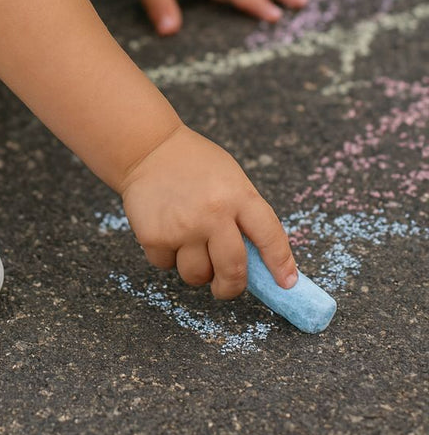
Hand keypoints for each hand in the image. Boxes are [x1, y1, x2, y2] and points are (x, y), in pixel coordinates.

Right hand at [120, 124, 297, 298]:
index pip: (269, 236)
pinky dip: (167, 255)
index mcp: (238, 195)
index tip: (286, 283)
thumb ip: (244, 215)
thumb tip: (256, 263)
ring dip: (195, 268)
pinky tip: (165, 229)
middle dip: (232, 286)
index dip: (280, 264)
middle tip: (226, 287)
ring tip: (187, 242)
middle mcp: (213, 213)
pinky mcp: (155, 236)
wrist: (147, 147)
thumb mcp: (230, 178)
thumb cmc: (194, 164)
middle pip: (233, 269)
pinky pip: (166, 265)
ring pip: (197, 275)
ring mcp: (183, 227)